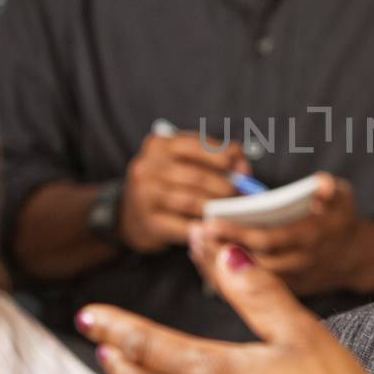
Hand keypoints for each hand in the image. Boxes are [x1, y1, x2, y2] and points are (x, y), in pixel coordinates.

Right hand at [121, 129, 250, 252]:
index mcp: (159, 144)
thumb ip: (213, 158)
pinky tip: (216, 229)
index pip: (198, 145)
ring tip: (236, 212)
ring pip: (192, 201)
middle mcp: (147, 166)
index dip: (225, 157)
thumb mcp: (182, 162)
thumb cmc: (165, 185)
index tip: (244, 170)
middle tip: (245, 197)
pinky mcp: (148, 222)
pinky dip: (204, 228)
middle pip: (197, 176)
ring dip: (219, 208)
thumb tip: (244, 168)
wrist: (128, 215)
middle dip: (226, 187)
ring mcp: (144, 195)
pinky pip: (183, 226)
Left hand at [196, 172, 363, 295]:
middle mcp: (299, 264)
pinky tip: (205, 259)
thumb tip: (321, 185)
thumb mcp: (343, 198)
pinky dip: (224, 276)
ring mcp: (290, 282)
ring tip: (195, 242)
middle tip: (195, 232)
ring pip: (247, 280)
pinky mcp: (282, 293)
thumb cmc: (340, 219)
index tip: (211, 223)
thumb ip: (330, 189)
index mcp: (311, 238)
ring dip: (217, 264)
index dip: (238, 234)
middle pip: (251, 263)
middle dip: (219, 250)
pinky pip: (248, 288)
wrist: (355, 257)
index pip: (269, 240)